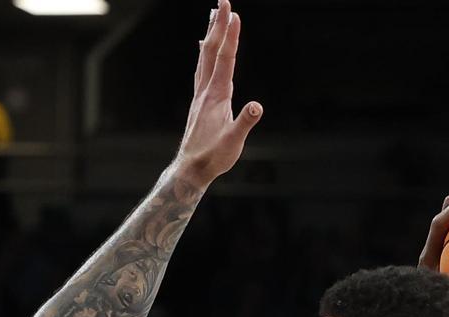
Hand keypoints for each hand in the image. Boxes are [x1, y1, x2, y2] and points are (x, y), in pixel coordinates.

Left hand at [172, 1, 262, 190]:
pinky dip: (204, 54)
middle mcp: (206, 90)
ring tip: (213, 15)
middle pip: (212, 51)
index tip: (234, 14)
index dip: (231, 36)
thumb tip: (257, 107)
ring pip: (205, 57)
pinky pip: (201, 69)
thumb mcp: (234, 142)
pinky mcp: (199, 101)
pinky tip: (203, 48)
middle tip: (223, 1)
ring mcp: (200, 94)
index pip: (225, 59)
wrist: (191, 169)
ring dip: (210, 34)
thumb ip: (246, 123)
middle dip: (219, 25)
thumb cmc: (214, 157)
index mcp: (217, 95)